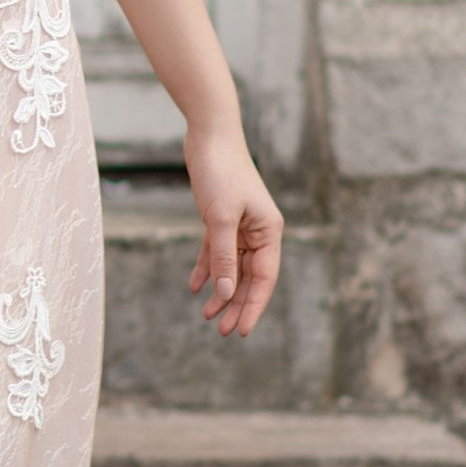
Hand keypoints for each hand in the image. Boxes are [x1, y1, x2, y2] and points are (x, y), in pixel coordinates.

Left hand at [185, 119, 282, 338]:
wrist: (208, 134)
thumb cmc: (220, 171)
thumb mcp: (220, 218)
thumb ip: (223, 256)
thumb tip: (226, 293)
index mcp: (269, 232)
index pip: (264, 279)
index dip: (253, 307)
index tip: (240, 331)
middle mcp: (259, 231)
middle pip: (249, 277)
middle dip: (236, 305)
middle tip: (222, 332)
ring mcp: (239, 224)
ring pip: (232, 267)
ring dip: (220, 291)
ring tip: (206, 317)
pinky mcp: (220, 217)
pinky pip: (216, 251)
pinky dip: (207, 268)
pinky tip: (195, 288)